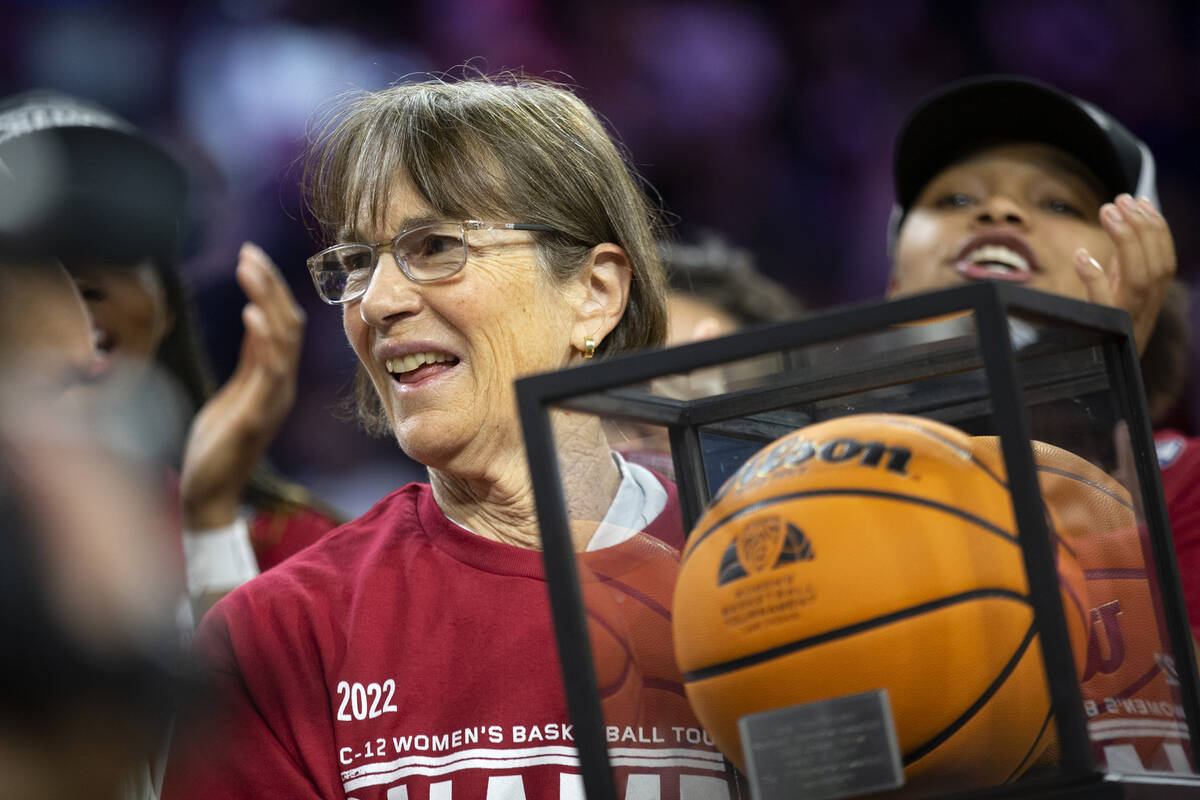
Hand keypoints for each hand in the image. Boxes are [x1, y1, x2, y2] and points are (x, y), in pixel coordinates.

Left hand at [179, 243, 305, 529]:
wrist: (209, 492)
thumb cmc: (219, 444)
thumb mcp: (236, 390)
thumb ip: (251, 358)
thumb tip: (257, 317)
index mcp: (276, 379)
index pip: (284, 324)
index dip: (271, 288)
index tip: (252, 255)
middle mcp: (281, 386)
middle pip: (289, 325)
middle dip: (270, 286)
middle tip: (249, 252)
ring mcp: (272, 401)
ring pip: (283, 342)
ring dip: (267, 302)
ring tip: (249, 269)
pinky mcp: (256, 416)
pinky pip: (269, 373)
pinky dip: (264, 341)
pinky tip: (253, 315)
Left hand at [1073, 194, 1175, 354]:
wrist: (1088, 379)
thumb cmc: (1099, 331)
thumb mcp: (1115, 293)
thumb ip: (1121, 266)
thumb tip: (1126, 224)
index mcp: (1150, 301)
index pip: (1164, 261)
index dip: (1157, 229)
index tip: (1139, 200)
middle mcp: (1144, 312)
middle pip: (1156, 267)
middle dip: (1141, 228)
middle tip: (1118, 201)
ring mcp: (1126, 323)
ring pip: (1139, 280)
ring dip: (1125, 242)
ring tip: (1107, 212)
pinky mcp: (1102, 333)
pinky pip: (1102, 305)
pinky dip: (1093, 278)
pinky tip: (1080, 256)